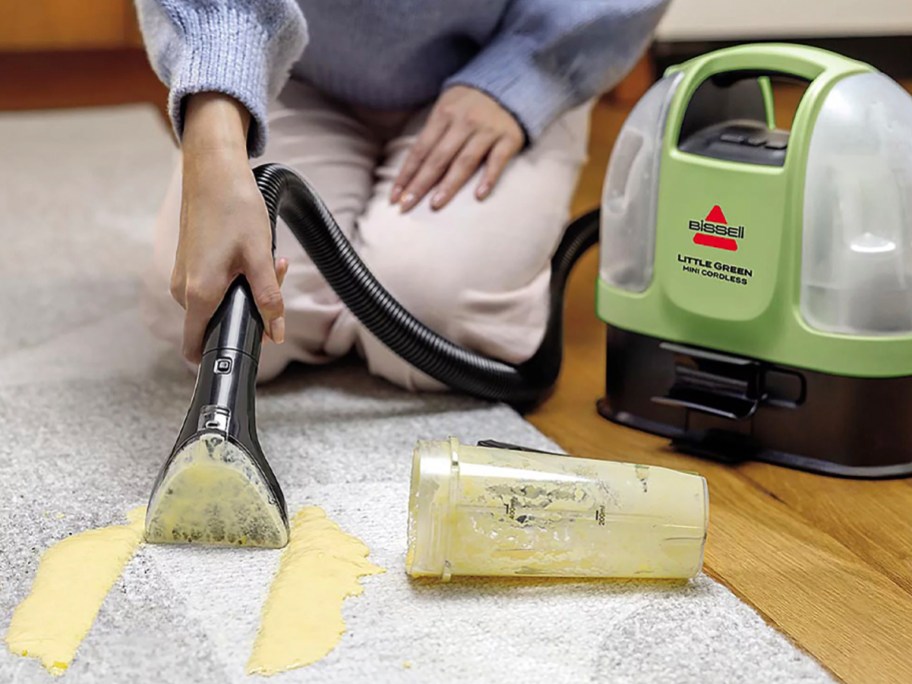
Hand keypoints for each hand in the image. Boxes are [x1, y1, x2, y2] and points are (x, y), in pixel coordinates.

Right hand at [171, 93, 287, 363]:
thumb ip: (268, 299)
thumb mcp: (259, 256)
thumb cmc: (234, 208)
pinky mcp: (188, 264)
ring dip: (248, 289)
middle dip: (252, 309)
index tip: (250, 346)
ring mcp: (183, 276)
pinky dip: (236, 276)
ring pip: (219, 300)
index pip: (196, 347)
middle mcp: (183, 289)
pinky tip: (254, 253)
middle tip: (276, 280)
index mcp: (198, 293)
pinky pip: (213, 284)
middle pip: (218, 321)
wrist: (212, 170)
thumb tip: (275, 333)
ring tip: (271, 259)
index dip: (221, 353)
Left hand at [391, 85, 523, 211]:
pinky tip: (479, 196)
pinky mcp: (509, 138)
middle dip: (420, 184)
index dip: (406, 174)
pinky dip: (489, 178)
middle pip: (438, 159)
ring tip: (435, 204)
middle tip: (407, 206)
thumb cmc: (471, 102)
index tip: (394, 197)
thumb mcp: (446, 106)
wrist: (511, 82)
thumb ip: (433, 133)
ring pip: (465, 162)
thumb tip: (412, 167)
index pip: (420, 150)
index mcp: (444, 114)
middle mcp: (464, 123)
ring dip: (448, 185)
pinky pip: (497, 161)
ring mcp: (487, 131)